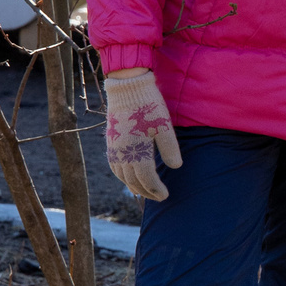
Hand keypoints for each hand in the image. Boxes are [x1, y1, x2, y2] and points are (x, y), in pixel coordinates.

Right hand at [103, 69, 181, 201]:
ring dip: (133, 186)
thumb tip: (175, 167)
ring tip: (145, 192)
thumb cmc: (149, 105)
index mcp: (137, 150)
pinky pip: (114, 166)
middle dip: (146, 192)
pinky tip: (128, 177)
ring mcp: (114, 148)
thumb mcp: (164, 125)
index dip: (156, 189)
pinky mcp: (110, 142)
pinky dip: (122, 176)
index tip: (166, 195)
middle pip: (133, 181)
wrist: (127, 88)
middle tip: (159, 197)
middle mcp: (122, 152)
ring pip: (122, 176)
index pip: (146, 178)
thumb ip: (170, 148)